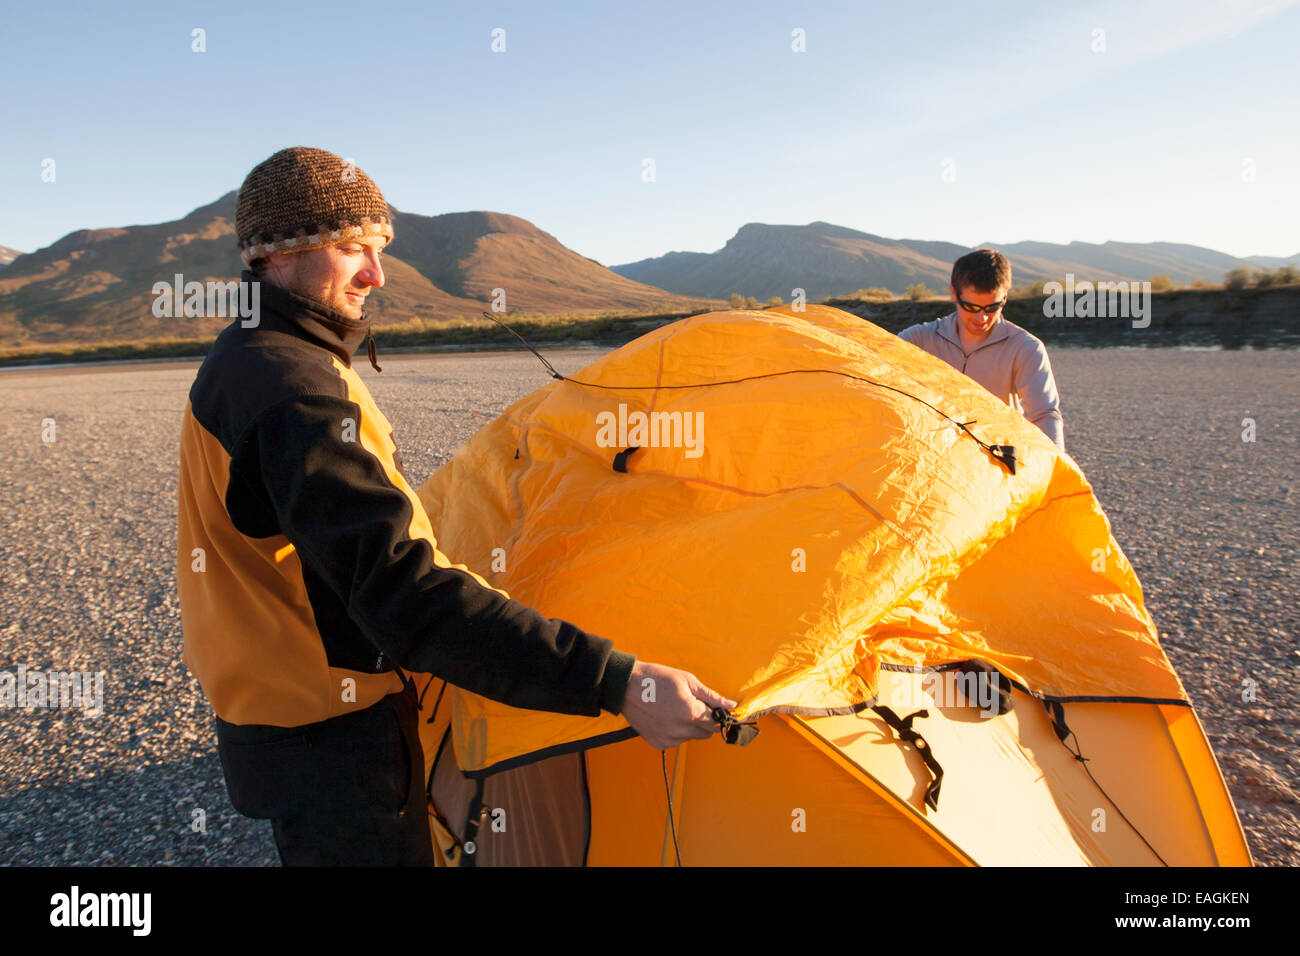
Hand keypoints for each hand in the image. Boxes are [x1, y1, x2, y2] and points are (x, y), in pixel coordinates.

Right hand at [620, 660, 738, 749]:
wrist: (626, 686)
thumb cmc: (658, 678)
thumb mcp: (687, 681)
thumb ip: (711, 696)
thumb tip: (732, 706)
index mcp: (690, 713)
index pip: (716, 723)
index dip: (719, 716)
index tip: (716, 709)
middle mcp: (680, 730)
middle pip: (705, 733)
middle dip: (704, 721)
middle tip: (692, 704)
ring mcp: (668, 739)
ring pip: (690, 737)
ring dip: (689, 727)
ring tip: (675, 709)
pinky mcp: (658, 743)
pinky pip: (676, 741)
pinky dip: (676, 732)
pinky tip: (666, 717)